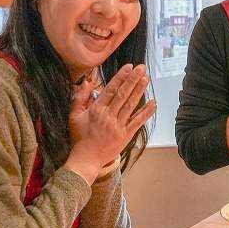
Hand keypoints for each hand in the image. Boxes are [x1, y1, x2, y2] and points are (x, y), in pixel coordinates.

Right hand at [67, 64, 156, 181]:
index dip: (120, 77)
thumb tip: (87, 81)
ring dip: (139, 91)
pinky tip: (154, 103)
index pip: (110, 90)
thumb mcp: (74, 115)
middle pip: (122, 95)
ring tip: (146, 79)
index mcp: (96, 110)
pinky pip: (137, 122)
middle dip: (133, 80)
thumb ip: (81, 97)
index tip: (128, 67)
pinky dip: (146, 112)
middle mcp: (108, 116)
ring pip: (131, 105)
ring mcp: (118, 126)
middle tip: (141, 68)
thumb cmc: (79, 137)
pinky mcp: (125, 136)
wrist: (85, 160)